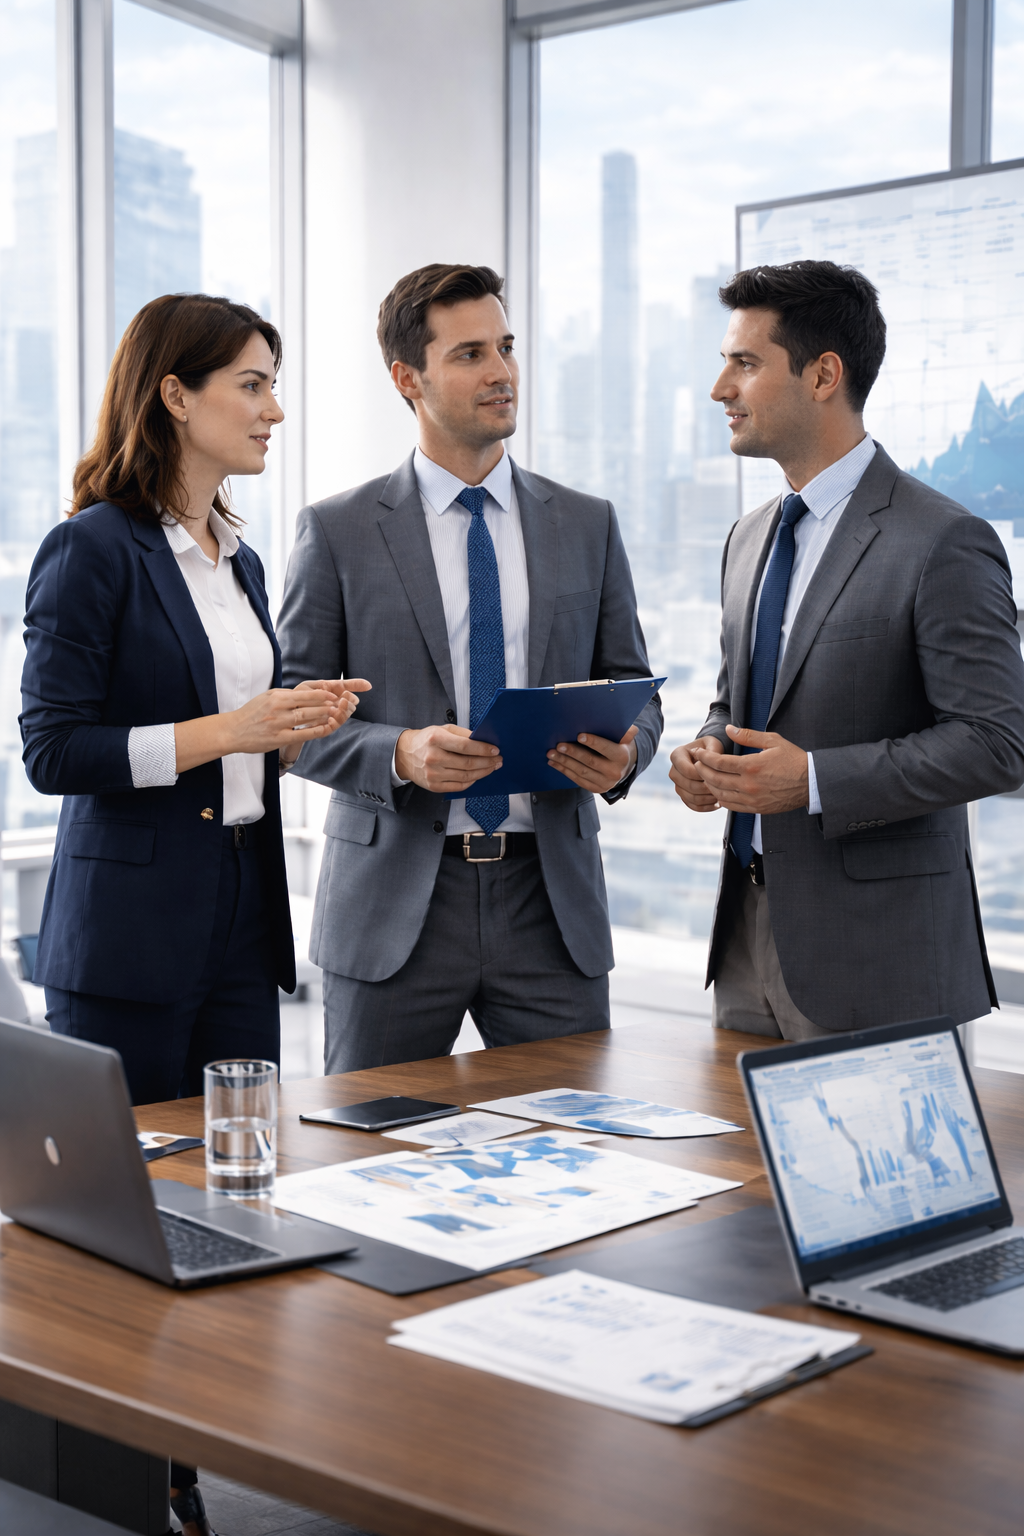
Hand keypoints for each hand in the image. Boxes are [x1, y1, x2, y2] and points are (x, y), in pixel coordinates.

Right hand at [173, 680, 370, 774]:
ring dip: (324, 716)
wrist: (232, 730)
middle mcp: (278, 708)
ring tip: (337, 714)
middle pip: (309, 704)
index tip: (336, 693)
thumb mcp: (267, 698)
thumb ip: (286, 696)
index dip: (323, 694)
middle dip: (328, 704)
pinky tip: (326, 729)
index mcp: (277, 696)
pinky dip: (315, 731)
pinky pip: (301, 735)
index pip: (305, 693)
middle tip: (343, 703)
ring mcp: (278, 723)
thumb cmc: (252, 713)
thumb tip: (306, 693)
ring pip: (307, 718)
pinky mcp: (278, 738)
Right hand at [395, 724, 501, 792]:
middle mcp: (433, 757)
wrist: (404, 754)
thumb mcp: (442, 729)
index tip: (495, 750)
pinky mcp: (433, 786)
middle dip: (487, 762)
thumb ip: (463, 734)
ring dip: (483, 772)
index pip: (466, 746)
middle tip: (498, 760)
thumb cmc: (426, 740)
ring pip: (466, 776)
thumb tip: (483, 741)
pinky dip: (471, 781)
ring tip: (492, 767)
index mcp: (436, 739)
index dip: (483, 749)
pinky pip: (458, 786)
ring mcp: (433, 774)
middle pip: (468, 763)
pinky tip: (478, 775)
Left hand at [547, 726, 637, 793]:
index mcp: (622, 757)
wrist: (623, 767)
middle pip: (590, 761)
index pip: (606, 748)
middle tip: (559, 745)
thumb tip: (624, 725)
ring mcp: (605, 783)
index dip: (593, 742)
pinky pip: (577, 780)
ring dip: (564, 762)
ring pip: (581, 772)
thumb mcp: (624, 738)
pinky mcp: (596, 789)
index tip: (579, 735)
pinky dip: (564, 771)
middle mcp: (615, 772)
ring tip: (551, 754)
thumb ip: (624, 732)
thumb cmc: (619, 746)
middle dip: (573, 752)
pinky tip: (554, 763)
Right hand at [669, 735, 724, 811]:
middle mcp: (674, 771)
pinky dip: (706, 807)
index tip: (717, 775)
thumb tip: (711, 760)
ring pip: (690, 797)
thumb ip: (712, 750)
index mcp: (677, 755)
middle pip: (687, 785)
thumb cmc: (711, 748)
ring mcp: (678, 785)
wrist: (708, 757)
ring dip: (707, 798)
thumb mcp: (713, 743)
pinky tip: (717, 803)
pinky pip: (693, 806)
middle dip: (706, 788)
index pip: (686, 770)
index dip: (702, 775)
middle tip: (722, 788)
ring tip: (721, 795)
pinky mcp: (684, 796)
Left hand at [691, 725, 808, 814]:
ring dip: (708, 785)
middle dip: (701, 771)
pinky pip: (731, 806)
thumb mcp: (772, 741)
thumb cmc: (793, 759)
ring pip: (720, 794)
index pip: (718, 762)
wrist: (811, 783)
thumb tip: (728, 729)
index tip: (697, 753)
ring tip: (704, 776)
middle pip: (715, 779)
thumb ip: (748, 735)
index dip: (704, 757)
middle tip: (696, 764)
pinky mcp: (756, 809)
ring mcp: (752, 799)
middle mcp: (749, 784)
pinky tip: (717, 791)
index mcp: (751, 766)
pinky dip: (720, 798)